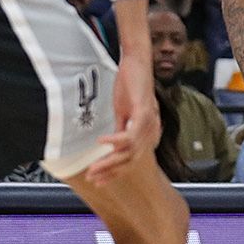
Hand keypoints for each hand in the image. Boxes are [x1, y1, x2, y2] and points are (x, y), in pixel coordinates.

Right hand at [86, 57, 162, 182]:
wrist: (137, 63)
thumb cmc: (130, 86)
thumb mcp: (123, 112)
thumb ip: (121, 130)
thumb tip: (113, 147)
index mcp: (148, 135)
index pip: (131, 161)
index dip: (114, 172)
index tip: (97, 180)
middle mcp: (151, 132)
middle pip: (130, 161)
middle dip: (109, 172)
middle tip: (92, 178)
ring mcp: (149, 123)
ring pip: (129, 152)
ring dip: (109, 161)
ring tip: (93, 167)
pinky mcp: (144, 112)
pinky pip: (130, 134)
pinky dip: (115, 140)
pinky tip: (101, 142)